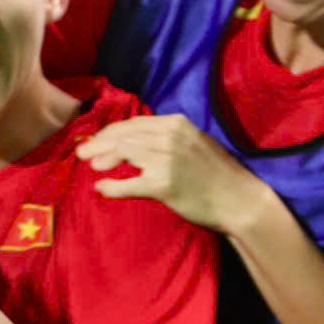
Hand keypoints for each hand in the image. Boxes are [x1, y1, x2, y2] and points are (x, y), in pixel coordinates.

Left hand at [81, 114, 261, 233]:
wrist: (242, 200)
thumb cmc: (217, 174)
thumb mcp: (193, 143)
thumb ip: (165, 137)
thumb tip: (131, 140)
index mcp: (176, 124)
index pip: (133, 124)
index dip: (109, 132)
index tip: (96, 140)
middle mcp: (170, 137)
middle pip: (123, 136)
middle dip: (99, 144)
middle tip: (81, 153)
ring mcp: (167, 160)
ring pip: (123, 153)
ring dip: (103, 159)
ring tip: (92, 166)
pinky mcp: (164, 184)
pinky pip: (128, 184)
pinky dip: (112, 186)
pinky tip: (102, 188)